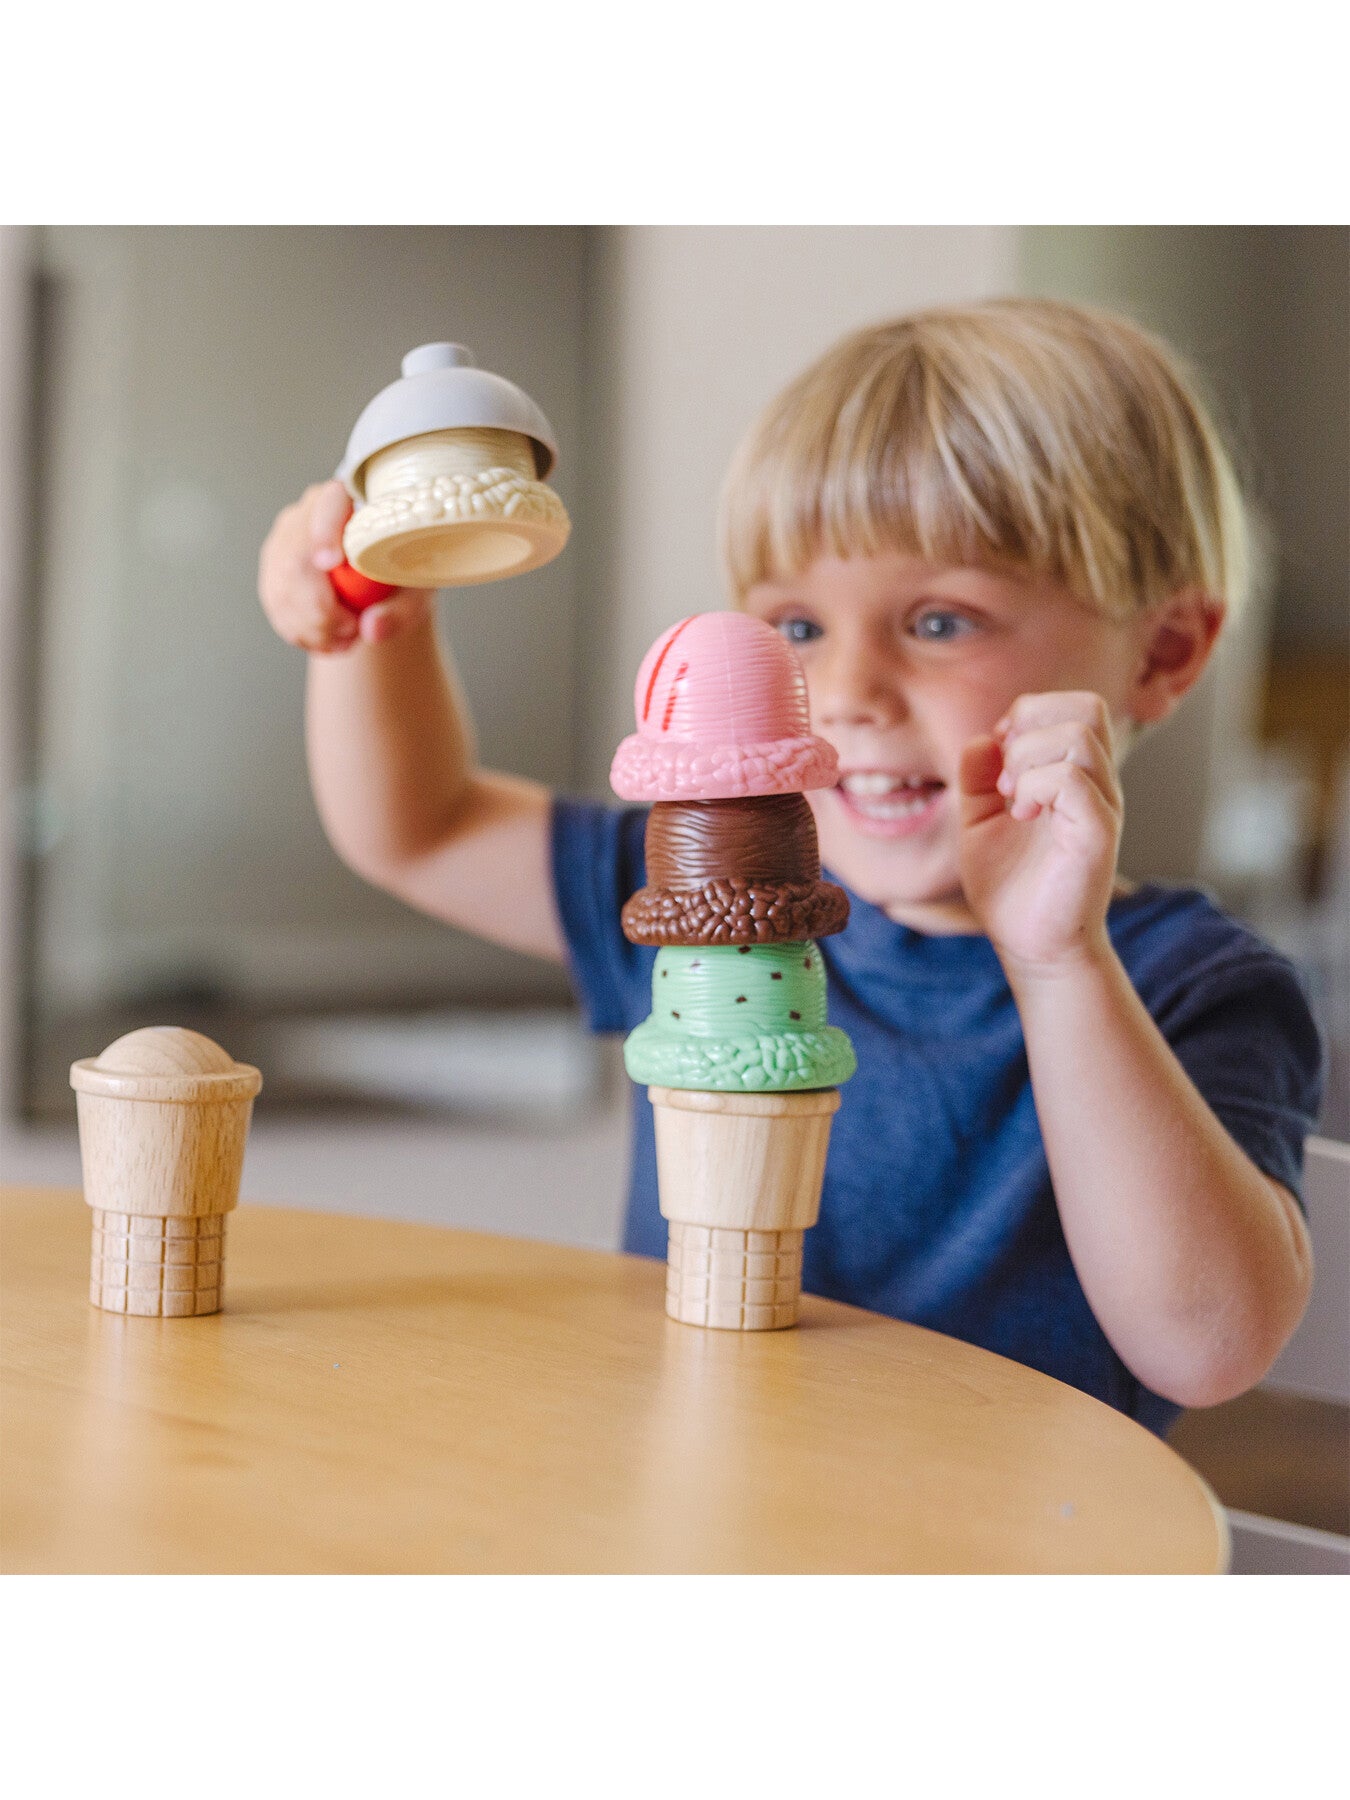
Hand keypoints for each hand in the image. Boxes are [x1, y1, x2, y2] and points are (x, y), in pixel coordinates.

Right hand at [257, 479, 432, 653]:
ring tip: (347, 641)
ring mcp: (284, 541)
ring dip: (313, 627)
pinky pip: (276, 606)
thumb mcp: (416, 590)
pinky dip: (301, 633)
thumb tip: (372, 629)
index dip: (324, 532)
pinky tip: (328, 642)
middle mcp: (308, 514)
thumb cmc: (404, 573)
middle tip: (353, 632)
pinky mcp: (273, 569)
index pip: (329, 505)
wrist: (382, 580)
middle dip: (321, 608)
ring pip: (282, 588)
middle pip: (296, 558)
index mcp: (349, 503)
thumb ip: (402, 609)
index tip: (330, 562)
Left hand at [958, 692, 1123, 977]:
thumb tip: (982, 738)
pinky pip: (1075, 780)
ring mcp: (1100, 808)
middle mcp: (1096, 785)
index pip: (1072, 706)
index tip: (998, 753)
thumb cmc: (1010, 887)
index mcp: (1073, 775)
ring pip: (1080, 737)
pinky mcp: (1097, 835)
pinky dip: (1037, 785)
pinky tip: (1019, 814)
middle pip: (1086, 708)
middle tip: (1004, 773)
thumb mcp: (979, 822)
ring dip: (1029, 757)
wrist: (1027, 944)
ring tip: (1011, 797)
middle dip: (1032, 725)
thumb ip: (977, 778)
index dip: (1028, 713)